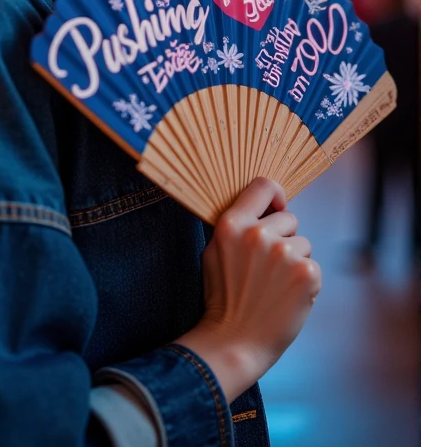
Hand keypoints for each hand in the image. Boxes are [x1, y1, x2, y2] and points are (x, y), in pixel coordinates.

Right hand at [174, 177, 321, 403]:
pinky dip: (305, 283)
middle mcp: (259, 234)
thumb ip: (236, 227)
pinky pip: (313, 266)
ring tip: (274, 286)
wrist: (233, 342)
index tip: (277, 208)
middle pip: (289, 218)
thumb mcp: (214, 252)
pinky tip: (286, 298)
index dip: (275, 195)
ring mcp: (285, 254)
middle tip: (267, 267)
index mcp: (233, 223)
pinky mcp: (306, 274)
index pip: (264, 186)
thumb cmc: (223, 298)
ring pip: (303, 244)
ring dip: (294, 262)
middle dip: (283, 238)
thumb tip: (261, 209)